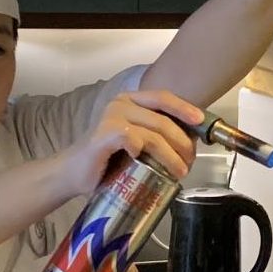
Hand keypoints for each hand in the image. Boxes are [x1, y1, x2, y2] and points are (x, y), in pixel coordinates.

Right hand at [53, 89, 200, 198]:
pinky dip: (143, 152)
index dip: (184, 109)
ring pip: (154, 134)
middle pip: (163, 120)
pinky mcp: (103, 134)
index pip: (163, 97)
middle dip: (182, 143)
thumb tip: (189, 144)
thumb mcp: (135, 142)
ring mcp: (111, 117)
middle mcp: (121, 103)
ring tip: (178, 172)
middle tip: (189, 163)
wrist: (72, 174)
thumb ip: (154, 135)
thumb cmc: (105, 160)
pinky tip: (143, 163)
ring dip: (171, 156)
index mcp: (129, 101)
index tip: (201, 122)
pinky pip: (133, 139)